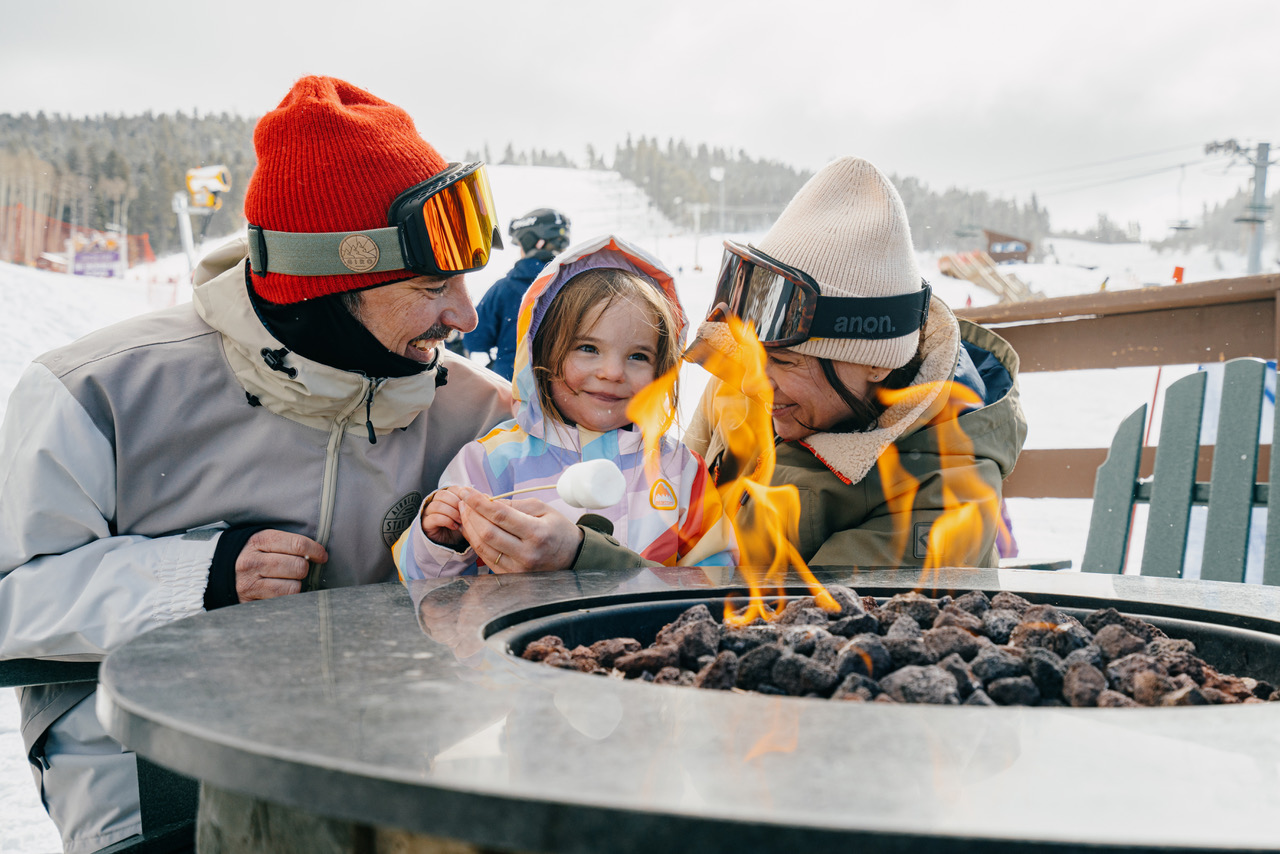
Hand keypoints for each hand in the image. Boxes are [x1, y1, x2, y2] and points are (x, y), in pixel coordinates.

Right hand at [235, 529, 326, 600]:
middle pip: (298, 567)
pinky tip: (280, 591)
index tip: (321, 556)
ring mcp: (249, 584)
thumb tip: (318, 554)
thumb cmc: (252, 553)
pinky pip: (282, 602)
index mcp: (259, 541)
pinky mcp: (249, 602)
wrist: (217, 569)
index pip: (298, 545)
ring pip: (293, 587)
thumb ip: (287, 543)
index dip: (316, 550)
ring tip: (285, 580)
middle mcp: (252, 562)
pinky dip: (287, 597)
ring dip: (295, 585)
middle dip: (303, 568)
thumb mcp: (263, 541)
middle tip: (297, 569)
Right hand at [421, 487, 466, 548]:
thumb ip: (471, 505)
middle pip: (442, 494)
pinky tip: (454, 526)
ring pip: (436, 505)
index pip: (451, 488)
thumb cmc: (461, 526)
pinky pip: (434, 518)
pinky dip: (447, 521)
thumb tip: (481, 497)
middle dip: (455, 503)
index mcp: (446, 497)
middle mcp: (435, 502)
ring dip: (451, 512)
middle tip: (465, 513)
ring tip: (460, 521)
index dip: (461, 494)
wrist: (452, 543)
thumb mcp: (468, 514)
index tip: (469, 504)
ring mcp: (429, 513)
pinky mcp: (426, 524)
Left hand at [455, 485, 582, 573]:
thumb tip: (486, 501)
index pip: (500, 515)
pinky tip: (472, 529)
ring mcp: (518, 568)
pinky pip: (486, 558)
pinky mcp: (512, 576)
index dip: (479, 502)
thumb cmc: (558, 530)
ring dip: (469, 528)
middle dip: (471, 514)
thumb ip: (514, 506)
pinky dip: (475, 542)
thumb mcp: (543, 509)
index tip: (466, 491)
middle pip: (487, 532)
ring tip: (465, 512)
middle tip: (463, 500)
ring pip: (483, 547)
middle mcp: (526, 553)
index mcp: (537, 533)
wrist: (573, 557)